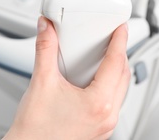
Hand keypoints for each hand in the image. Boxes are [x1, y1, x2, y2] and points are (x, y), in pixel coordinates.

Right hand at [3, 17, 130, 139]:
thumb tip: (46, 29)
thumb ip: (44, 49)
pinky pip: (112, 103)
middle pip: (123, 76)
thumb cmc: (35, 129)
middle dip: (120, 54)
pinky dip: (108, 87)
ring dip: (116, 71)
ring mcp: (104, 126)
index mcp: (98, 103)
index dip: (120, 41)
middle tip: (114, 38)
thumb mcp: (41, 81)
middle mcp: (107, 117)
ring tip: (105, 57)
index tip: (121, 28)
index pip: (116, 63)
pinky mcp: (98, 130)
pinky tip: (94, 81)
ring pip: (120, 91)